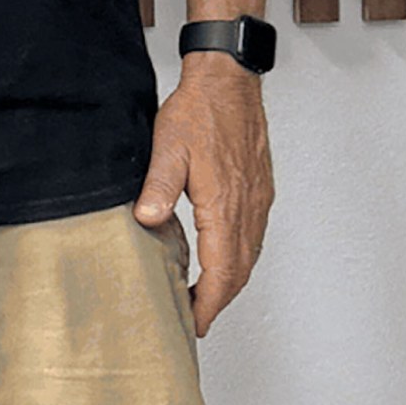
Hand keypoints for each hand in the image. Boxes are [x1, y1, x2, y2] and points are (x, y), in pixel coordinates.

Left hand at [134, 56, 273, 335]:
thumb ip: (157, 186)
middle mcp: (248, 208)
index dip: (208, 302)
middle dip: (218, 301)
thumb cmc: (199, 110)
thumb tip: (146, 221)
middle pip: (238, 271)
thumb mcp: (168, 147)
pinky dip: (237, 258)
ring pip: (248, 256)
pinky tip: (221, 258)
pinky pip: (252, 236)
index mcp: (225, 204)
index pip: (222, 271)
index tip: (195, 323)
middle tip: (195, 319)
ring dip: (228, 282)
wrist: (229, 81)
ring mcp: (257, 200)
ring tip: (203, 297)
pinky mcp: (259, 191)